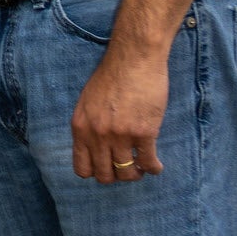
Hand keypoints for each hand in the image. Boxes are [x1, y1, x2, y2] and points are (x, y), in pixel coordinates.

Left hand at [71, 48, 167, 182]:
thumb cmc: (111, 76)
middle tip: (127, 168)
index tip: (106, 168)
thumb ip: (89, 126)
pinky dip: (154, 169)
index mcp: (80, 126)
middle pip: (105, 175)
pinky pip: (149, 164)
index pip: (82, 167)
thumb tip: (94, 151)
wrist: (133, 58)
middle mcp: (97, 134)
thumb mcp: (87, 101)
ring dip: (136, 174)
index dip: (95, 172)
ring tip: (141, 167)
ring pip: (127, 174)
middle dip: (117, 176)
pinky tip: (156, 164)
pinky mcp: (144, 133)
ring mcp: (120, 135)